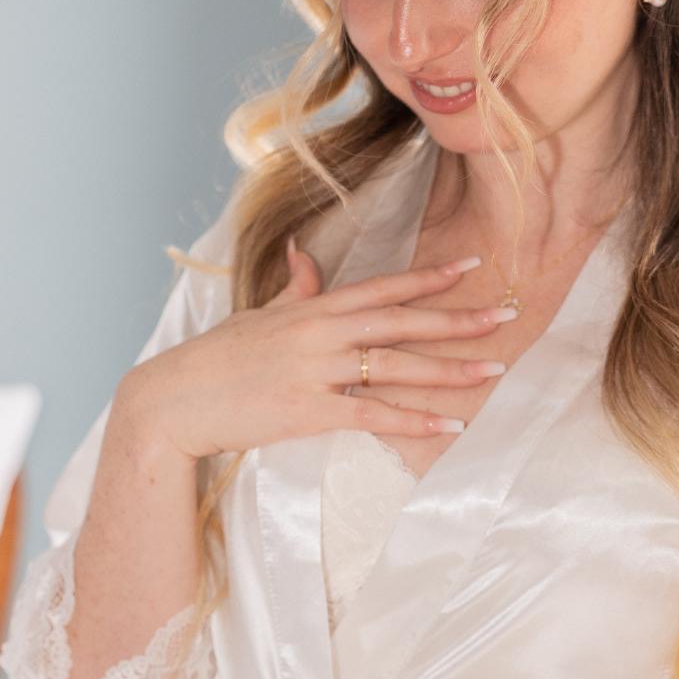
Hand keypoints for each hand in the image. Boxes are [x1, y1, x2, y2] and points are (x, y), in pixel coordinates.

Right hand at [118, 242, 513, 462]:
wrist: (173, 401)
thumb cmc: (215, 360)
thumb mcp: (258, 316)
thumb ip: (294, 289)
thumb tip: (304, 253)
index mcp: (313, 308)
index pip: (383, 287)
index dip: (430, 278)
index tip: (472, 268)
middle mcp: (320, 333)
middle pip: (402, 322)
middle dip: (458, 319)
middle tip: (505, 316)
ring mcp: (315, 371)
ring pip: (395, 366)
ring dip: (449, 370)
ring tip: (493, 371)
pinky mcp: (307, 411)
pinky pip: (372, 416)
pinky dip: (413, 420)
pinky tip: (448, 425)